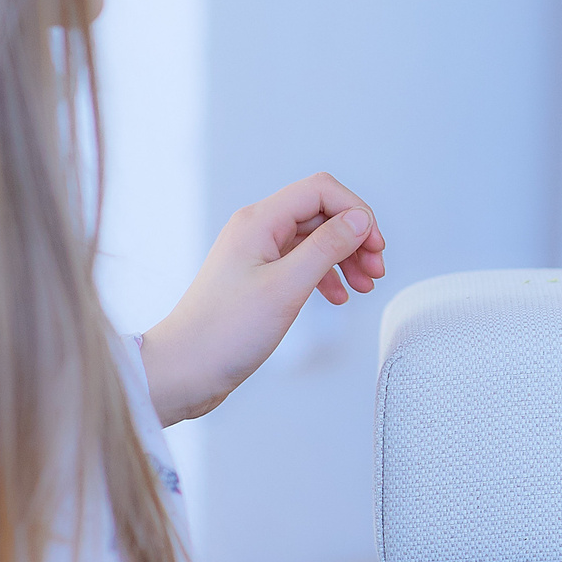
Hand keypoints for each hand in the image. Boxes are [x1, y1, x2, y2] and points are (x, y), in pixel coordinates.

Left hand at [139, 172, 386, 424]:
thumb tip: (359, 220)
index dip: (355, 212)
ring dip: (345, 257)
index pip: (320, 192)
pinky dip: (327, 275)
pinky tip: (338, 296)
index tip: (375, 245)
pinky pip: (302, 262)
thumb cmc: (223, 332)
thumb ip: (327, 248)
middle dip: (355, 237)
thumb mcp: (286, 287)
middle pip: (321, 213)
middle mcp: (256, 229)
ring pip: (314, 239)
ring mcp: (256, 253)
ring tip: (365, 285)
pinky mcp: (258, 277)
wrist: (185, 369)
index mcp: (258, 221)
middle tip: (376, 269)